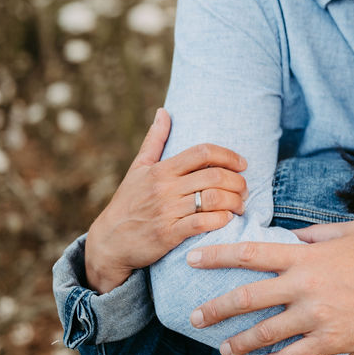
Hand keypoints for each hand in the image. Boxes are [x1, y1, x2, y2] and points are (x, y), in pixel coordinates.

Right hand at [84, 108, 248, 292]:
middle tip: (244, 188)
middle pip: (214, 177)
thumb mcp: (137, 169)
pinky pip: (202, 223)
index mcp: (161, 170)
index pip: (202, 153)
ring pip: (212, 200)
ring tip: (240, 205)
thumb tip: (163, 111)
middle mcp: (164, 188)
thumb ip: (155, 140)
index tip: (242, 164)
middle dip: (238, 182)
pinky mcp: (168, 234)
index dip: (228, 155)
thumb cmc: (128, 203)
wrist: (109, 243)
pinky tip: (227, 219)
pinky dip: (221, 220)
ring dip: (234, 202)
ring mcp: (166, 211)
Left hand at [186, 220, 353, 354]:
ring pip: (264, 334)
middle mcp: (305, 286)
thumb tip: (292, 238)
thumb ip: (316, 233)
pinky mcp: (331, 341)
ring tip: (224, 347)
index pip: (251, 253)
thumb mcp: (352, 231)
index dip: (217, 255)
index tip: (193, 259)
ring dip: (238, 342)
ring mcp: (317, 316)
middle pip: (247, 298)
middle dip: (214, 308)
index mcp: (307, 256)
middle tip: (193, 316)